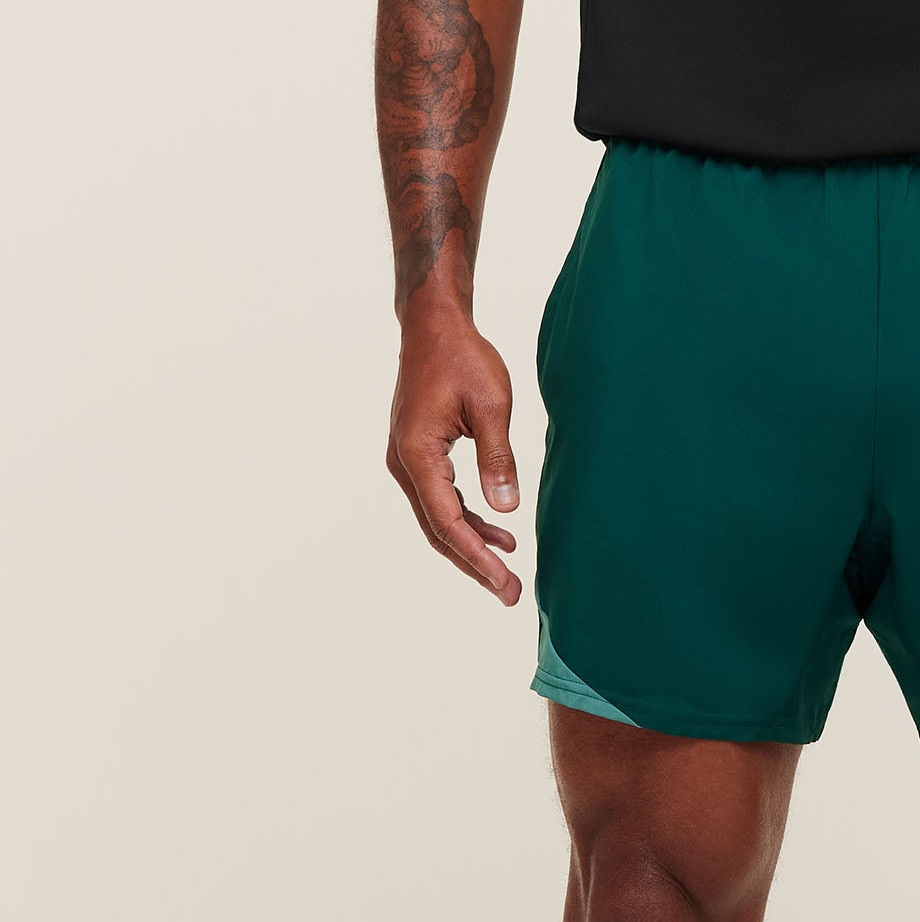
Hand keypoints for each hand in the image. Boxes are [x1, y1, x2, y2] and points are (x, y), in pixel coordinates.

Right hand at [387, 305, 522, 605]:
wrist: (433, 326)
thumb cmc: (462, 357)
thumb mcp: (492, 405)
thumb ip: (499, 458)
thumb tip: (506, 509)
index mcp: (418, 454)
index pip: (449, 522)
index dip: (478, 557)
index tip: (506, 583)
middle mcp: (405, 463)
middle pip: (440, 531)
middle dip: (476, 565)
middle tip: (511, 595)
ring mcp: (408, 461)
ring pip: (440, 519)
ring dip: (473, 546)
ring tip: (510, 570)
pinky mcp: (418, 456)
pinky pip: (442, 500)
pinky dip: (468, 520)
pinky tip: (499, 533)